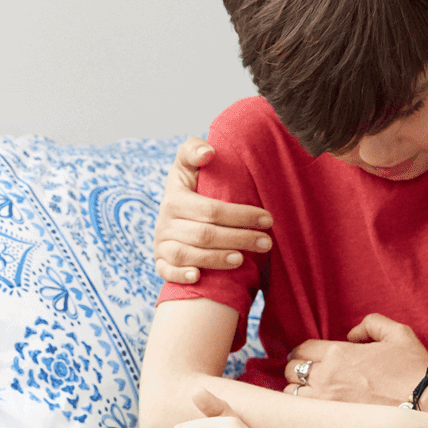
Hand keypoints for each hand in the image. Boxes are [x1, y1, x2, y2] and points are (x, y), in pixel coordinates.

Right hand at [153, 138, 272, 284]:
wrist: (171, 214)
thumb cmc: (190, 189)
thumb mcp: (187, 167)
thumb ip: (193, 151)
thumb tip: (209, 153)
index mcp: (175, 197)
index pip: (211, 209)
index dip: (241, 215)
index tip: (267, 218)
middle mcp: (165, 221)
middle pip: (205, 234)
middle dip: (239, 238)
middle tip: (267, 242)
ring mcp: (161, 243)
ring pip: (188, 254)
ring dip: (217, 259)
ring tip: (243, 259)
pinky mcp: (160, 262)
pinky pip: (166, 271)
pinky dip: (180, 274)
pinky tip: (198, 276)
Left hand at [283, 314, 427, 403]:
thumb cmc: (415, 370)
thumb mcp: (399, 334)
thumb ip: (372, 324)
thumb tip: (351, 334)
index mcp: (339, 353)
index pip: (303, 349)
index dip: (302, 352)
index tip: (305, 357)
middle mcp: (327, 377)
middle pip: (292, 370)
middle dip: (297, 369)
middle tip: (306, 375)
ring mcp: (327, 402)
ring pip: (292, 394)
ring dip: (297, 391)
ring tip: (309, 394)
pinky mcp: (333, 424)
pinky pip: (304, 415)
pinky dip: (303, 411)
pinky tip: (313, 411)